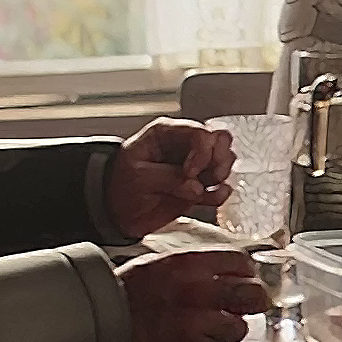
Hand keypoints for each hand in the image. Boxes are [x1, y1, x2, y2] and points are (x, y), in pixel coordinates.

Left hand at [111, 118, 236, 237]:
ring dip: (220, 176)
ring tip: (203, 189)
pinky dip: (220, 194)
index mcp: (166, 133)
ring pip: (225, 160)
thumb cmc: (120, 184)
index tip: (189, 172)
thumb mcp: (137, 176)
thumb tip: (195, 186)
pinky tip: (208, 198)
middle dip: (218, 160)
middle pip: (220, 140)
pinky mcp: (199, 186)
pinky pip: (221, 186)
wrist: (116, 209)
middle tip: (206, 177)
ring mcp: (194, 166)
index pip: (199, 132)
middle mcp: (184, 145)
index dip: (201, 152)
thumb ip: (168, 178)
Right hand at [116, 247, 269, 341]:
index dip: (247, 273)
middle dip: (254, 301)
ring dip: (233, 328)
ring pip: (240, 327)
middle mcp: (199, 289)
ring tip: (218, 326)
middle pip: (251, 294)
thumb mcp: (163, 262)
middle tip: (250, 305)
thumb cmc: (130, 289)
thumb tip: (226, 270)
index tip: (245, 279)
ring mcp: (197, 319)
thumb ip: (197, 266)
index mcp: (191, 264)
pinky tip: (203, 339)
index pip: (241, 262)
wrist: (106, 318)